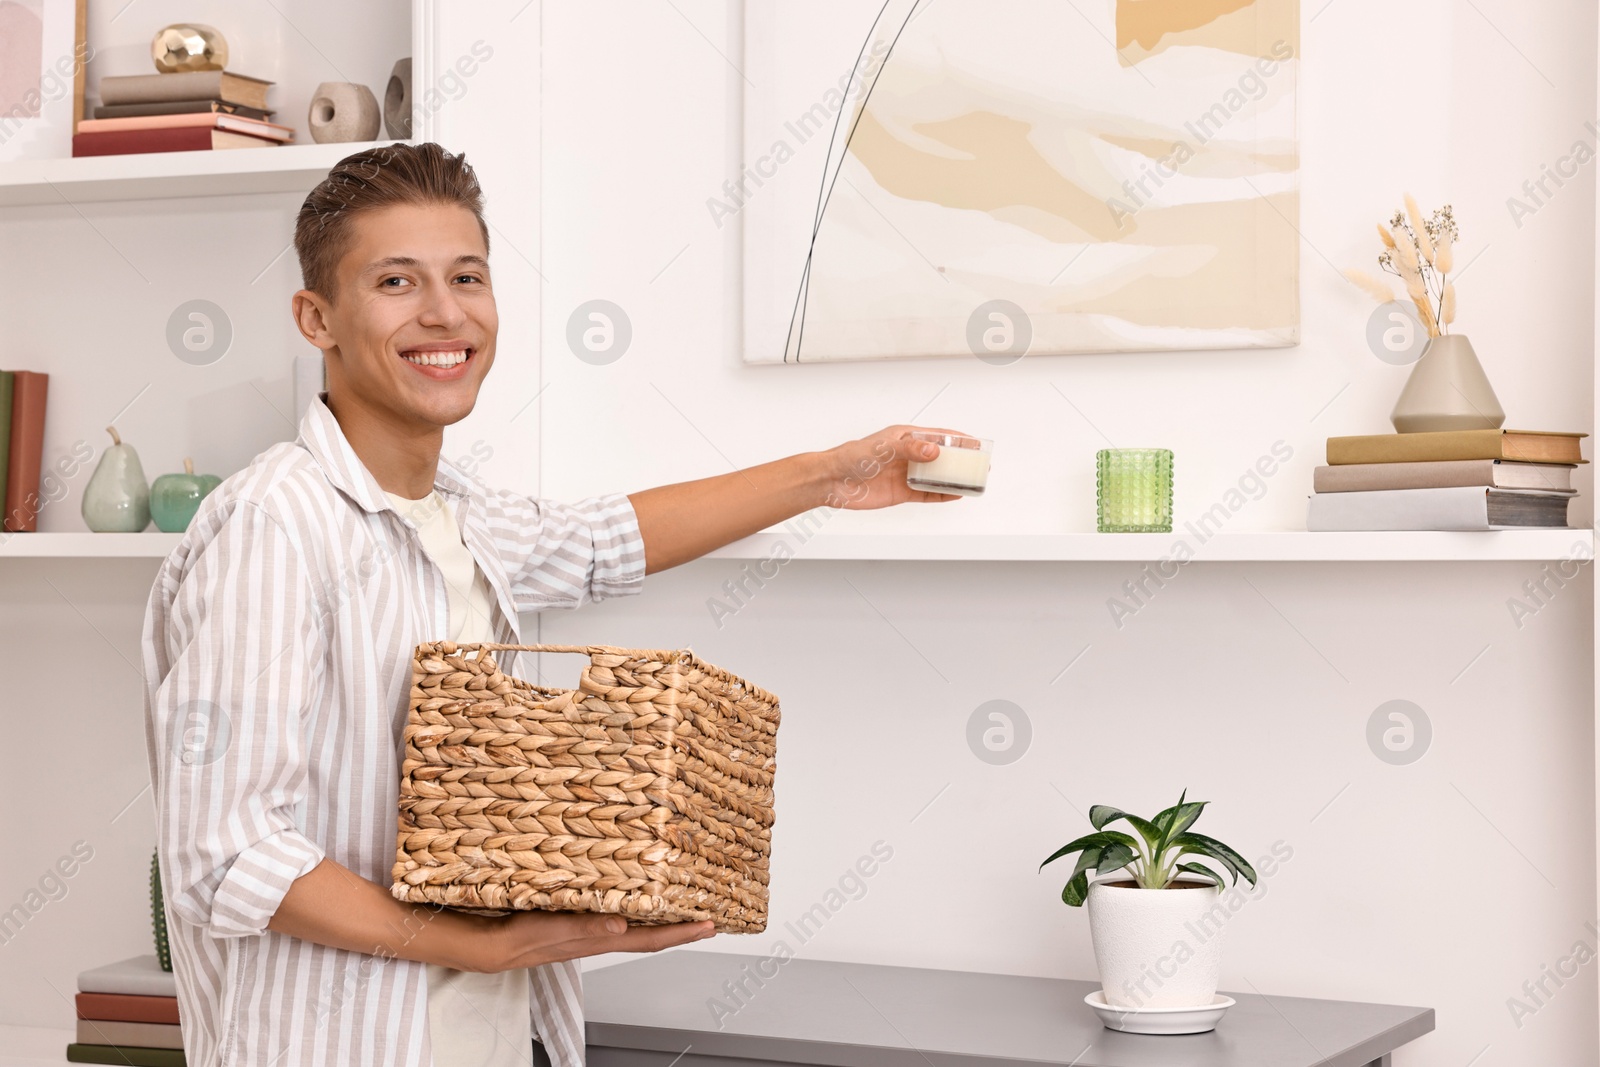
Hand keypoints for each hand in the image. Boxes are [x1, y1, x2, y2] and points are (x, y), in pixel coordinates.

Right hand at [481, 911, 716, 971]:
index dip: (681, 934)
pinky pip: (619, 917)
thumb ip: (586, 928)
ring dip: (663, 920)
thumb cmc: (518, 937)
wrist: (491, 945)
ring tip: (684, 908)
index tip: (708, 927)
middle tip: (708, 918)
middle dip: (681, 928)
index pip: (650, 939)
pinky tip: (640, 901)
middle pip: (651, 935)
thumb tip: (621, 926)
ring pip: (637, 927)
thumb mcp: (551, 929)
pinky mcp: (580, 922)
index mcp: (600, 940)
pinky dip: (637, 910)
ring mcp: (592, 931)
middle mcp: (602, 936)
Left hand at [820, 425, 971, 509]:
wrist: (832, 481)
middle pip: (942, 457)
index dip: (959, 440)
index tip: (977, 444)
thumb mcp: (883, 448)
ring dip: (954, 479)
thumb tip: (934, 452)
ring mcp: (906, 474)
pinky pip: (927, 494)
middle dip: (961, 460)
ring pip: (937, 477)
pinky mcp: (902, 492)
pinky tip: (956, 495)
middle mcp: (908, 455)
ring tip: (973, 482)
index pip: (938, 436)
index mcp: (905, 437)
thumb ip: (910, 450)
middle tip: (981, 465)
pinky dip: (942, 495)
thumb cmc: (852, 457)